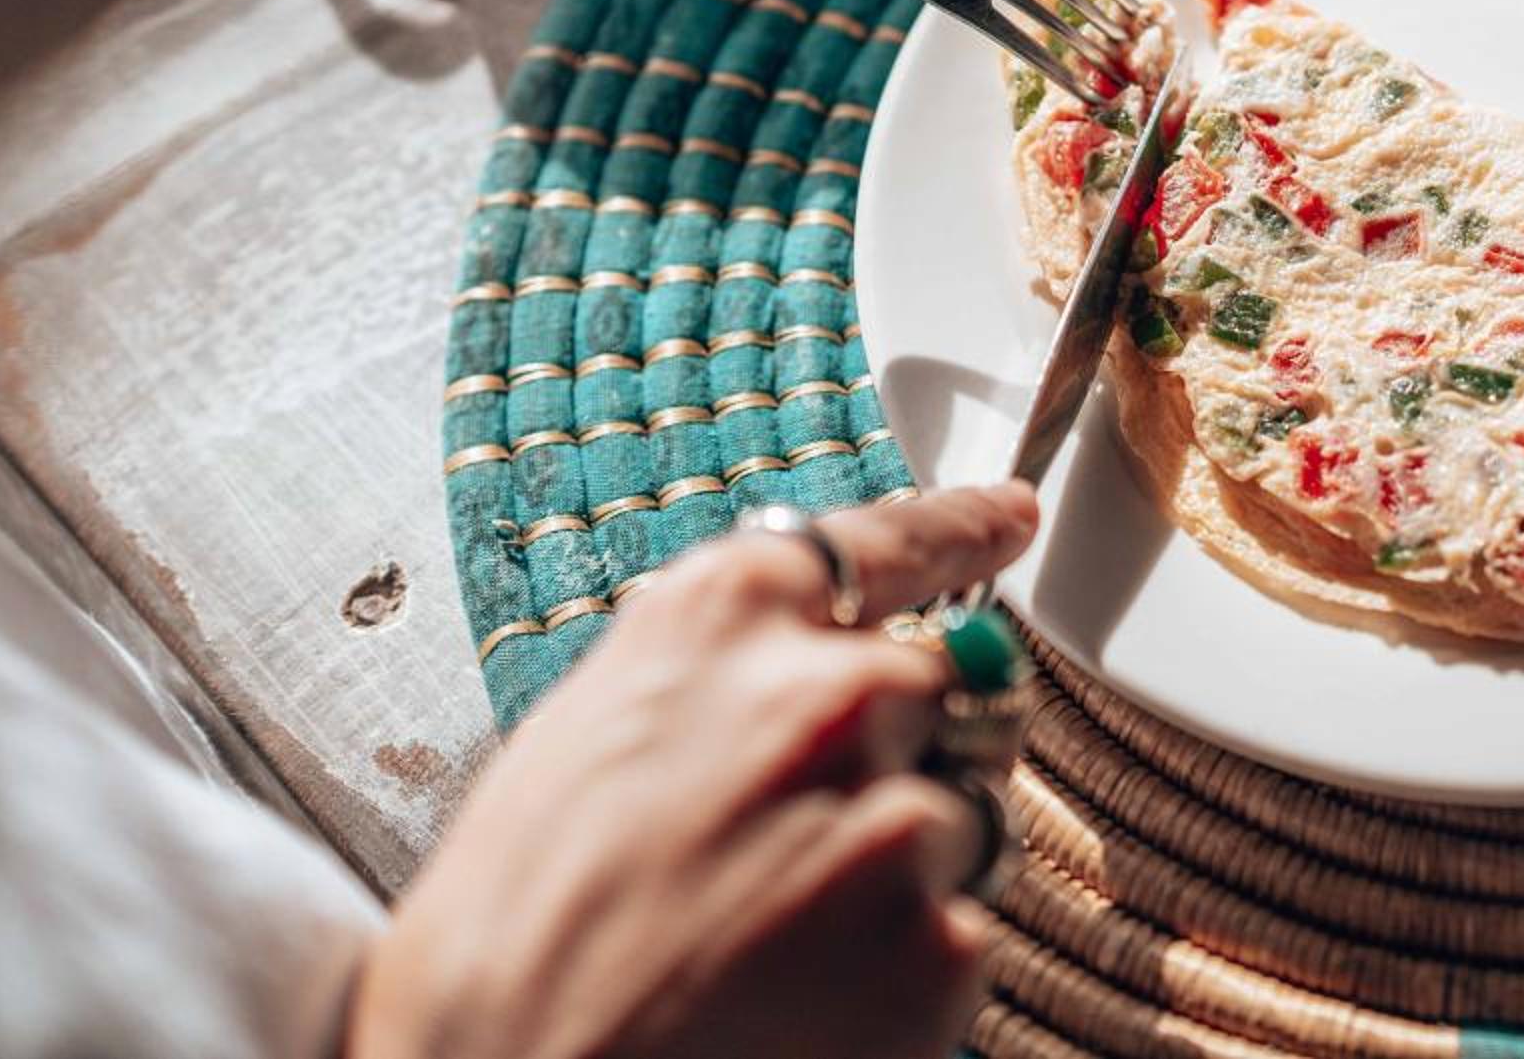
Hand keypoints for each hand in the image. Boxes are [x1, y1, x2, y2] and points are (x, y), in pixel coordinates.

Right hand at [349, 485, 1040, 1058]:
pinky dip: (902, 975)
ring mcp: (897, 818)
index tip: (1011, 517)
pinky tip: (803, 1005)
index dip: (962, 528)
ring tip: (772, 942)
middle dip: (901, 752)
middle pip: (945, 690)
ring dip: (896, 871)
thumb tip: (799, 655)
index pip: (890, 541)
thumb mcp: (587, 731)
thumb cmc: (512, 931)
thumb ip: (718, 673)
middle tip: (800, 846)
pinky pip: (961, 935)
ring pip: (959, 818)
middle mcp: (830, 693)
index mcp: (729, 618)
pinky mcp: (939, 944)